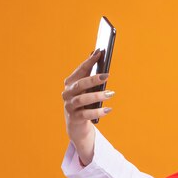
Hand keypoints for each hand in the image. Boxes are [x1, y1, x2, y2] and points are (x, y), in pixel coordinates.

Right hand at [61, 49, 114, 164]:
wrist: (76, 125)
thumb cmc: (85, 103)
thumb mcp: (87, 90)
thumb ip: (91, 76)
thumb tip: (98, 56)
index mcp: (70, 83)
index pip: (80, 70)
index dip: (89, 61)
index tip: (99, 53)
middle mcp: (67, 93)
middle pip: (80, 84)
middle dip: (93, 79)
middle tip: (107, 75)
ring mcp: (69, 106)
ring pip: (83, 99)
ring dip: (97, 96)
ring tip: (111, 93)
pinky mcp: (75, 118)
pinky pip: (87, 114)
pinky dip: (98, 112)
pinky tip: (109, 109)